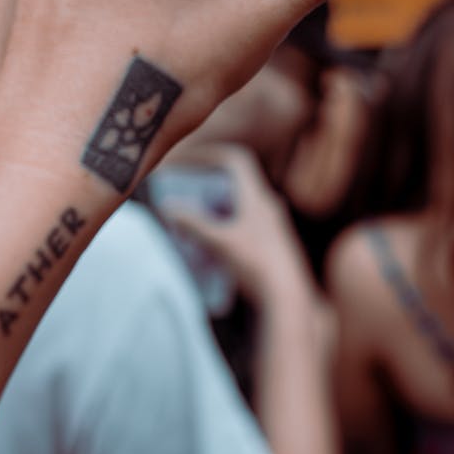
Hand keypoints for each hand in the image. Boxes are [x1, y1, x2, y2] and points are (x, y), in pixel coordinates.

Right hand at [154, 142, 311, 303]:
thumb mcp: (220, 242)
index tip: (189, 162)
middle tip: (185, 200)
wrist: (286, 299)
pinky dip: (224, 232)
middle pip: (234, 186)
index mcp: (258, 197)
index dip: (211, 155)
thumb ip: (193, 223)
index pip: (236, 161)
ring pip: (238, 210)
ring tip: (193, 227)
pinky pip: (244, 230)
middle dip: (207, 191)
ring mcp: (271, 228)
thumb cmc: (256, 265)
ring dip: (215, 214)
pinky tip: (210, 252)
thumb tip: (168, 206)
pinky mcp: (271, 249)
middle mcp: (267, 207)